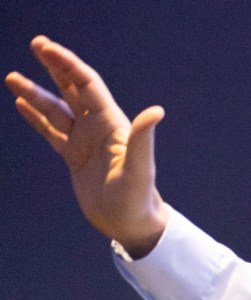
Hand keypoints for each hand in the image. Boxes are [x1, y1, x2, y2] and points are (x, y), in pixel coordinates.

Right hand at [6, 36, 168, 256]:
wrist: (132, 225)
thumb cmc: (138, 200)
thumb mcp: (139, 169)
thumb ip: (142, 139)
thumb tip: (156, 111)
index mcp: (112, 124)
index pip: (87, 85)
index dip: (68, 65)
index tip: (47, 48)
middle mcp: (98, 128)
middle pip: (73, 89)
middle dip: (55, 66)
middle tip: (37, 43)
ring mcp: (85, 142)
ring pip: (56, 110)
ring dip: (35, 93)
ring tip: (12, 77)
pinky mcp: (74, 158)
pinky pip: (52, 131)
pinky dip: (37, 117)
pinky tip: (21, 104)